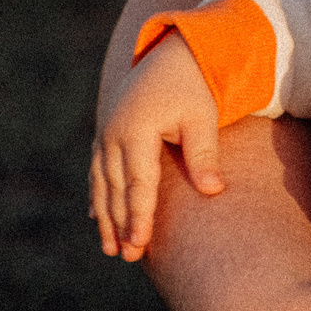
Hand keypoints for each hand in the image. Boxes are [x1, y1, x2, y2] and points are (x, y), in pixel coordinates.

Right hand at [90, 36, 223, 260]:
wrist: (171, 54)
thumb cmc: (193, 87)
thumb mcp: (202, 116)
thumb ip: (204, 153)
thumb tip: (214, 191)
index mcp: (136, 129)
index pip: (138, 182)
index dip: (138, 215)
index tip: (140, 243)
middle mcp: (114, 133)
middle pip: (115, 188)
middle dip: (120, 224)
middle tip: (127, 256)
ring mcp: (106, 134)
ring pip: (101, 183)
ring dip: (105, 216)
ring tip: (111, 249)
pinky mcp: (106, 134)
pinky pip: (97, 171)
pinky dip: (97, 196)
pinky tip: (97, 218)